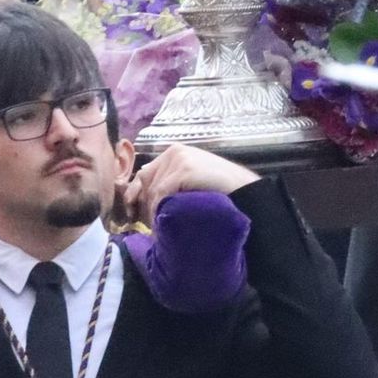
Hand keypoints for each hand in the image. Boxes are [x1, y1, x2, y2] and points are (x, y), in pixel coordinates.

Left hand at [125, 144, 257, 221]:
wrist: (243, 190)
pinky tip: (165, 221)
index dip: (136, 194)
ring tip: (159, 226)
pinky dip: (160, 209)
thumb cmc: (219, 189)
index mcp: (175, 152)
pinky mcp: (184, 169)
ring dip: (153, 211)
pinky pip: (161, 193)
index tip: (134, 214)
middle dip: (144, 205)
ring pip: (152, 189)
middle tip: (149, 225)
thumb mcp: (190, 181)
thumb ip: (170, 183)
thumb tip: (140, 198)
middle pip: (145, 181)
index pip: (144, 173)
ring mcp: (179, 159)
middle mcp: (174, 151)